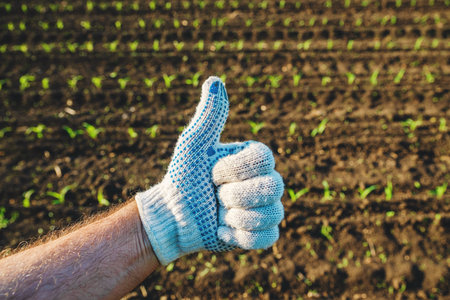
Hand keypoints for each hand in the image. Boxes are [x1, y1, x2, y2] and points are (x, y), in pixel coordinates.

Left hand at [136, 76, 283, 264]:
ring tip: (218, 213)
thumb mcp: (193, 145)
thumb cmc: (183, 177)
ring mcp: (266, 208)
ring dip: (235, 217)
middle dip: (234, 196)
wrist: (173, 216)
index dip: (235, 169)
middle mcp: (266, 181)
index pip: (265, 159)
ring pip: (271, 215)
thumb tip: (214, 81)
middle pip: (274, 188)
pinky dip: (240, 237)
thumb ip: (208, 116)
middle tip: (215, 195)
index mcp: (254, 159)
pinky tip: (222, 229)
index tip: (212, 172)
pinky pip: (268, 237)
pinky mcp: (262, 233)